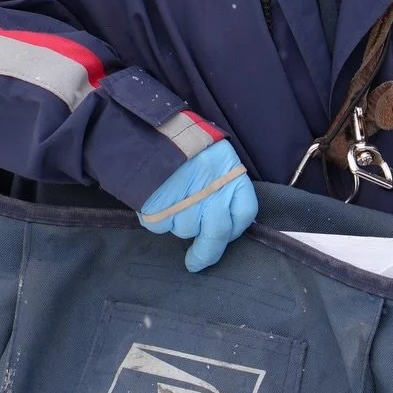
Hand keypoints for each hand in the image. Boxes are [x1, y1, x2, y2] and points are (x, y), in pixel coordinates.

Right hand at [138, 139, 257, 271]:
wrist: (148, 130)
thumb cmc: (184, 142)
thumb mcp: (215, 154)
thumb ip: (224, 182)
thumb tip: (227, 215)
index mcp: (230, 176)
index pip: (245, 212)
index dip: (236, 228)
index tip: (227, 234)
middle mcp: (212, 194)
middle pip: (217, 234)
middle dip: (207, 253)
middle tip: (197, 263)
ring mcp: (186, 205)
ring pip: (186, 230)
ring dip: (178, 222)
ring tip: (170, 197)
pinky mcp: (159, 212)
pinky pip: (160, 227)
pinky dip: (157, 218)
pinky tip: (156, 198)